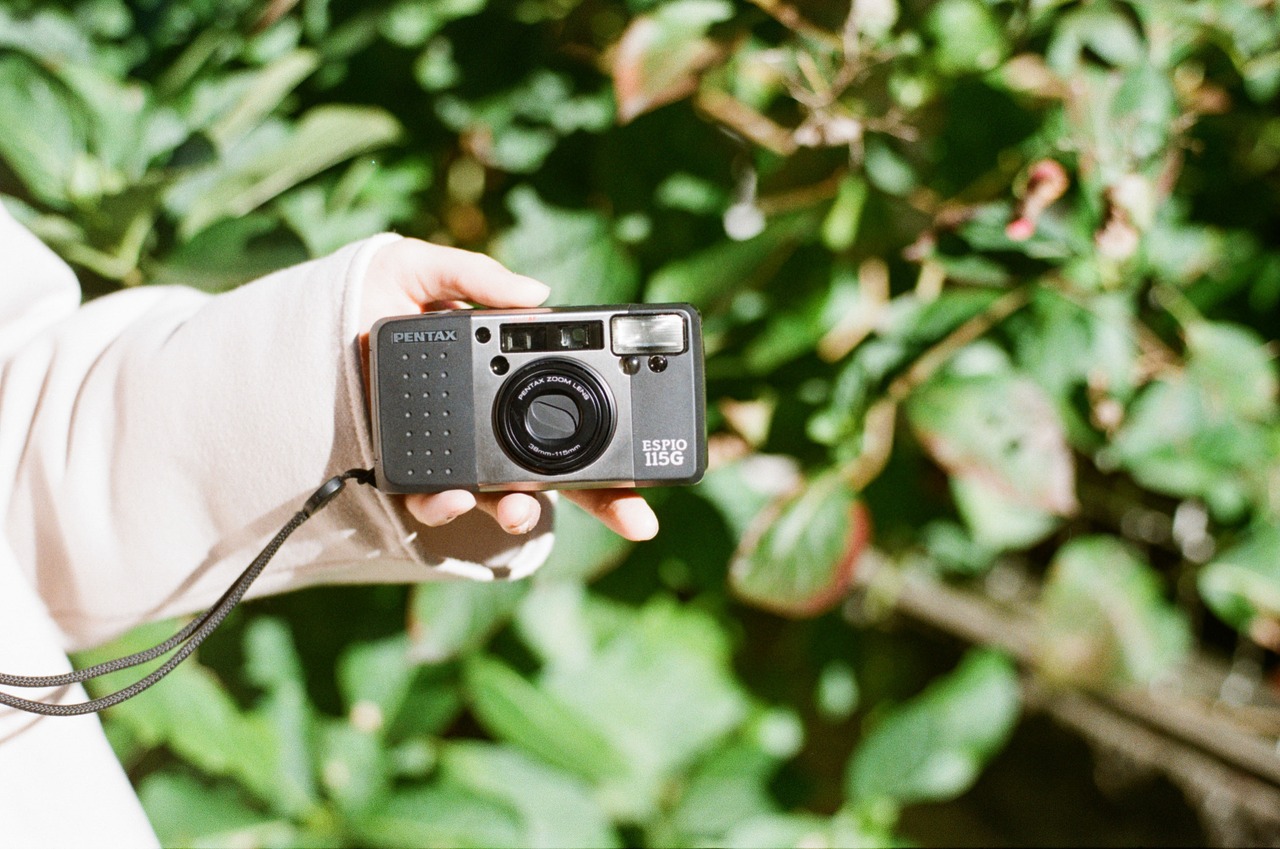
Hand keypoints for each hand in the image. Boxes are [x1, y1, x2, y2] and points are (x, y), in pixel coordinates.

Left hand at [359, 238, 658, 540]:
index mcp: (506, 381)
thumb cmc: (361, 298)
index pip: (575, 415)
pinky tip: (449, 496)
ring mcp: (453, 456)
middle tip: (636, 519)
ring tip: (520, 509)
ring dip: (523, 511)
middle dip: (606, 502)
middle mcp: (492, 426)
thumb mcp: (416, 268)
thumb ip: (473, 273)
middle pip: (564, 473)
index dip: (616, 445)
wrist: (296, 332)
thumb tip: (539, 294)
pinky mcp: (408, 473)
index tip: (649, 467)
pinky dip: (446, 505)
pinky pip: (434, 501)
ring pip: (507, 499)